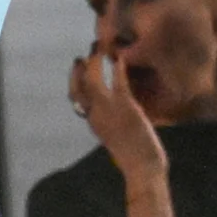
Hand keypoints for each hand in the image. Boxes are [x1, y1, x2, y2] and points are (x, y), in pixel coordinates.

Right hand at [69, 49, 167, 180]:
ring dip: (94, 62)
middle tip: (82, 57)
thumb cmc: (134, 158)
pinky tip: (119, 58)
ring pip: (92, 80)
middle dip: (77, 71)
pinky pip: (117, 82)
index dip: (74, 81)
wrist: (142, 168)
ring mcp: (109, 110)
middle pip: (77, 88)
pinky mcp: (125, 108)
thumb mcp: (118, 138)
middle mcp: (95, 115)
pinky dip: (117, 68)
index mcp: (93, 122)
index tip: (77, 68)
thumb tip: (116, 117)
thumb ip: (113, 124)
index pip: (77, 98)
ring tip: (98, 48)